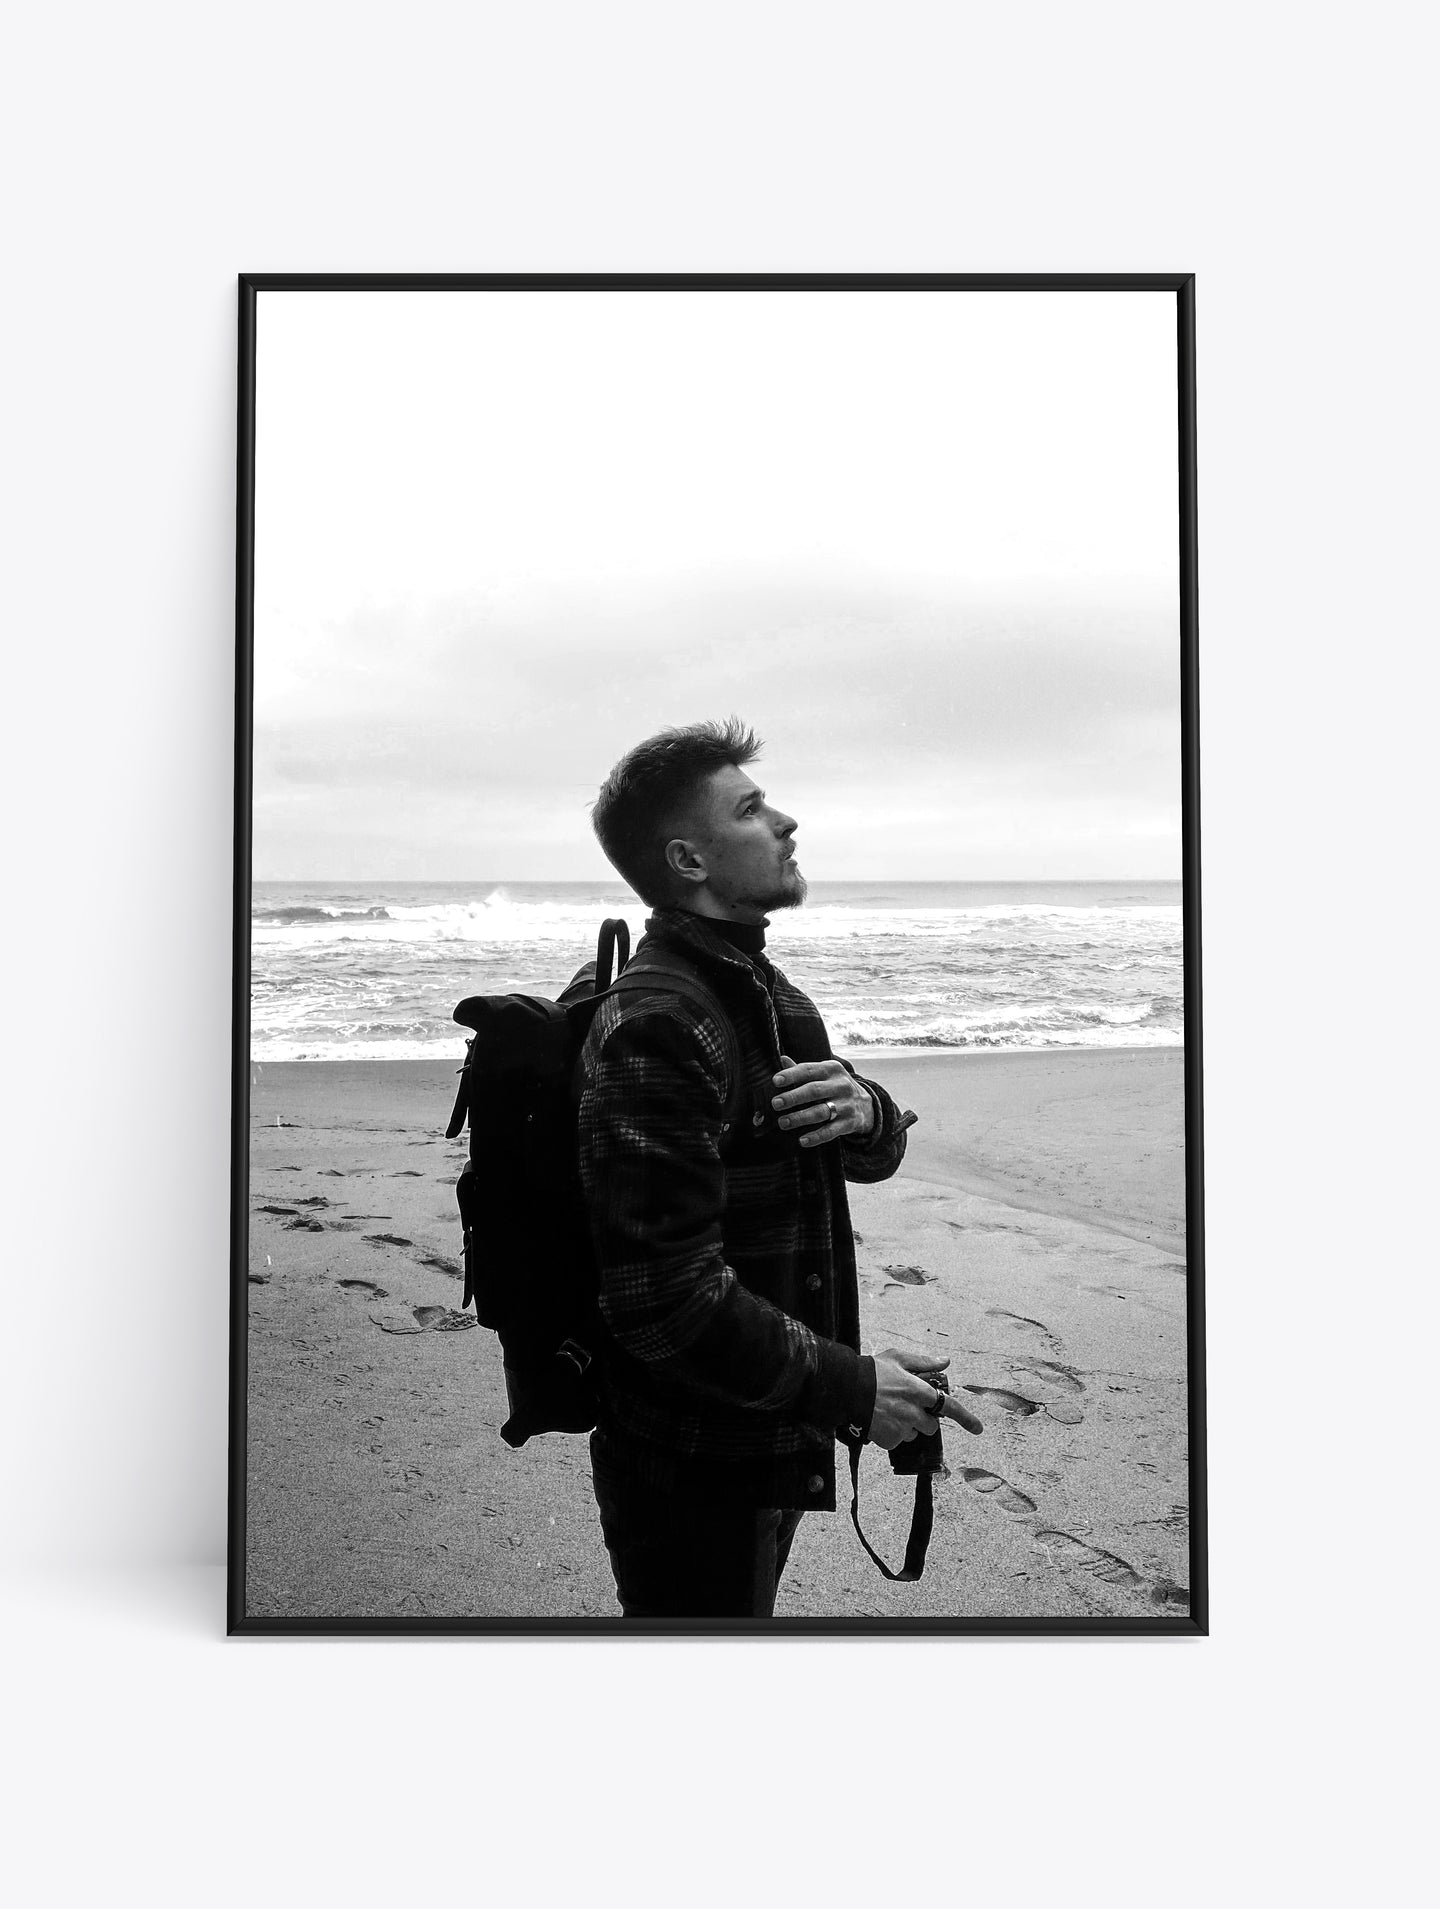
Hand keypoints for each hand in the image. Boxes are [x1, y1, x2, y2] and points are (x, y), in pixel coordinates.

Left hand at [771, 1053, 875, 1147]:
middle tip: (775, 1104)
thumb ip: (802, 1070)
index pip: (809, 1070)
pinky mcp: (850, 1122)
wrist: (865, 1105)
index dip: (791, 1075)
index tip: (775, 1081)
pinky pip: (831, 1131)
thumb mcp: (823, 1074)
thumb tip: (781, 1059)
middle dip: (793, 1097)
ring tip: (783, 1122)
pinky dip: (816, 1136)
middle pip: (814, 1091)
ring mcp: (847, 1104)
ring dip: (800, 1117)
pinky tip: (802, 1141)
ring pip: (821, 1112)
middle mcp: (841, 1085)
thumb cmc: (834, 1087)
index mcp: (831, 1069)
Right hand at [868, 1348, 983, 1447]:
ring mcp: (901, 1427)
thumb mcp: (899, 1358)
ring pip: (914, 1433)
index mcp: (919, 1391)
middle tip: (908, 1407)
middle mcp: (913, 1412)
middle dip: (924, 1419)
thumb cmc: (873, 1371)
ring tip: (890, 1411)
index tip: (977, 1428)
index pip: (949, 1407)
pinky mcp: (889, 1439)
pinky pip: (898, 1440)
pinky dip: (893, 1433)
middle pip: (931, 1426)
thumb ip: (925, 1362)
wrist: (846, 1388)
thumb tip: (945, 1361)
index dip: (966, 1419)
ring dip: (908, 1426)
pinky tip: (882, 1420)